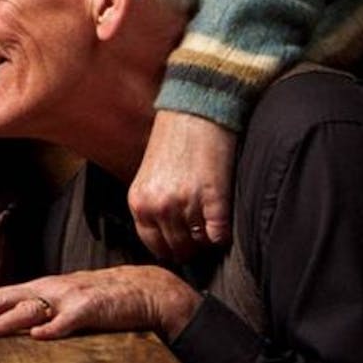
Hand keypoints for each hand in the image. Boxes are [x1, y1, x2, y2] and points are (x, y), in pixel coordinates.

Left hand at [0, 266, 198, 339]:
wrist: (144, 290)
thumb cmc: (97, 302)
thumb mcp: (58, 306)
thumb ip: (31, 313)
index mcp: (35, 291)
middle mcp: (45, 290)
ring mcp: (67, 298)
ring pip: (28, 309)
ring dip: (0, 322)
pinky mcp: (92, 310)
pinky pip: (70, 321)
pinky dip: (54, 328)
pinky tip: (39, 337)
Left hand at [128, 111, 235, 260]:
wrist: (195, 113)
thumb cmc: (173, 142)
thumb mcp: (149, 176)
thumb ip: (152, 206)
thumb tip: (166, 235)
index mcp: (139, 202)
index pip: (154, 245)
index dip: (170, 247)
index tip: (182, 242)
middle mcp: (158, 207)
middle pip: (178, 249)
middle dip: (190, 245)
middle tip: (200, 233)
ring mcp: (185, 205)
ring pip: (199, 244)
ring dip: (207, 239)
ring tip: (210, 222)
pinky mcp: (213, 200)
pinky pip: (219, 235)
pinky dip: (223, 234)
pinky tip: (222, 221)